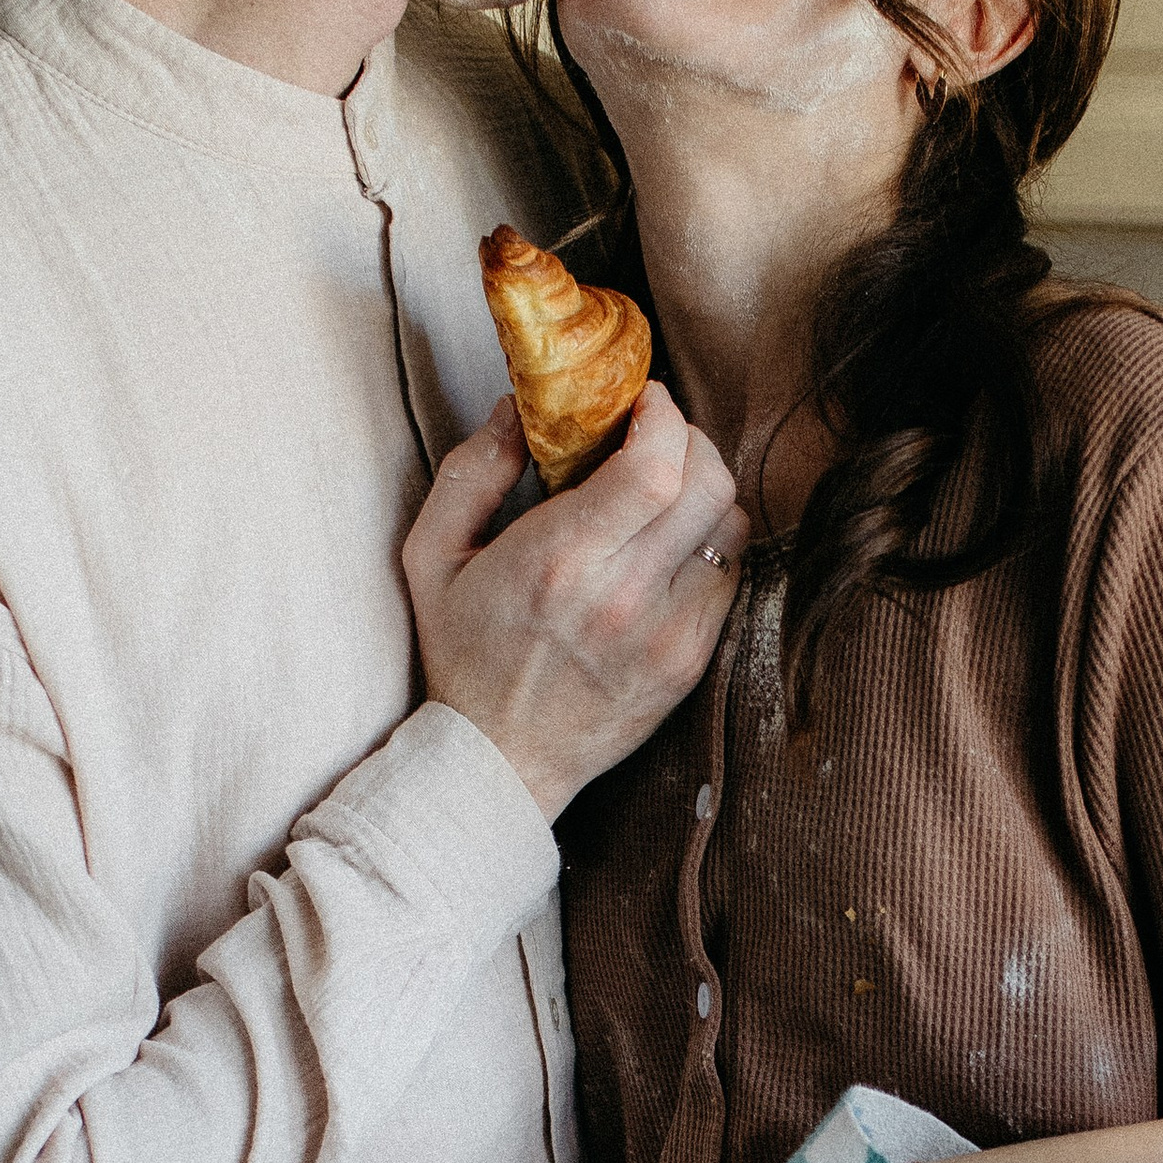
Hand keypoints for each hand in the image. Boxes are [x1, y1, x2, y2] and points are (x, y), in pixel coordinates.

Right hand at [402, 385, 747, 818]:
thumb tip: (521, 407)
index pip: (654, 467)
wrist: (500, 760)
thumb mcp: (431, 555)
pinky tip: (670, 547)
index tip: (645, 402)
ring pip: (730, 527)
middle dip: (691, 441)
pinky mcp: (689, 661)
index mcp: (559, 560)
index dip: (663, 417)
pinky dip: (709, 545)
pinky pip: (729, 576)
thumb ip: (472, 472)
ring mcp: (666, 634)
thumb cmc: (463, 653)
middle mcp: (622, 597)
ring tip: (667, 490)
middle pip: (709, 485)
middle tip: (658, 438)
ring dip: (706, 491)